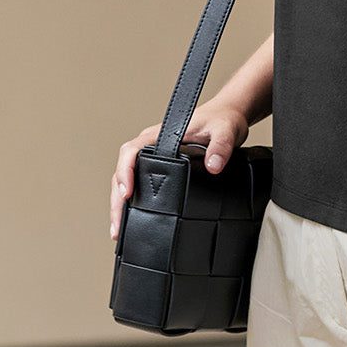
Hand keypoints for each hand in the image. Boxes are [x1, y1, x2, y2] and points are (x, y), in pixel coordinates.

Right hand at [109, 99, 250, 241]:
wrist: (229, 116)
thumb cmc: (222, 120)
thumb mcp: (225, 131)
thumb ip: (221, 147)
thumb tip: (213, 166)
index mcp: (161, 134)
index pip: (132, 151)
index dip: (125, 172)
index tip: (127, 193)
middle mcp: (153, 144)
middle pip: (125, 171)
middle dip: (118, 199)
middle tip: (117, 227)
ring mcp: (156, 156)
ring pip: (130, 179)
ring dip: (121, 204)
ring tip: (119, 231)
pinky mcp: (163, 166)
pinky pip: (142, 183)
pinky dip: (134, 202)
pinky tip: (133, 220)